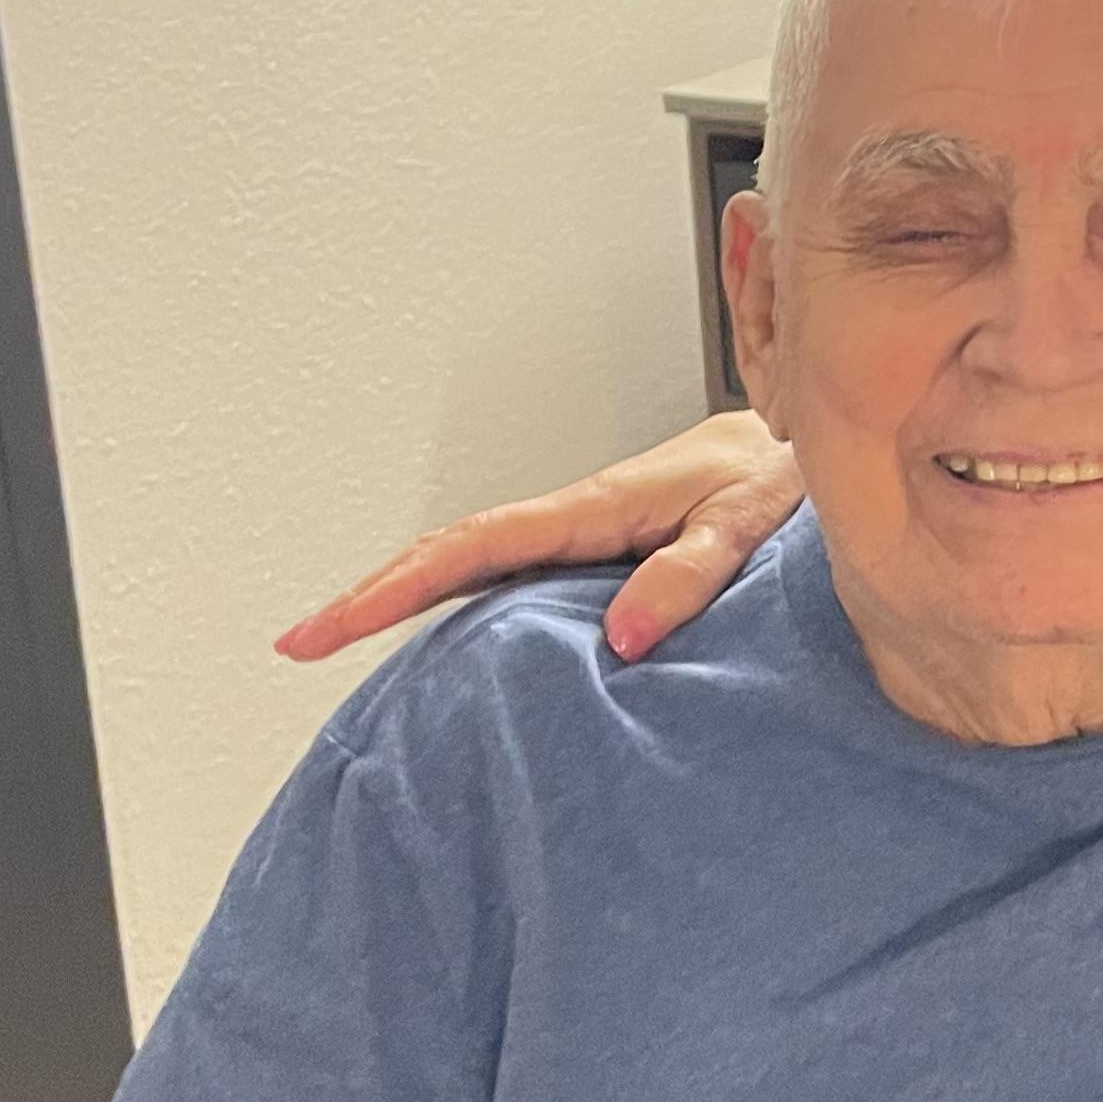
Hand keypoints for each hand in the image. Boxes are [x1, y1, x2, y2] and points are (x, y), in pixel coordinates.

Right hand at [275, 413, 804, 664]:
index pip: (471, 548)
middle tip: (297, 642)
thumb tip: (621, 638)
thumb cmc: (779, 477)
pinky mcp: (598, 555)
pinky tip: (445, 648)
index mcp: (593, 507)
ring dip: (410, 601)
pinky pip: (514, 581)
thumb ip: (689, 575)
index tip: (327, 623)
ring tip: (343, 652)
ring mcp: (579, 539)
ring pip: (474, 570)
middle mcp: (573, 521)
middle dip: (371, 596)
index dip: (394, 585)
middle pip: (448, 558)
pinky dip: (465, 606)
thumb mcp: (745, 523)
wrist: (804, 449)